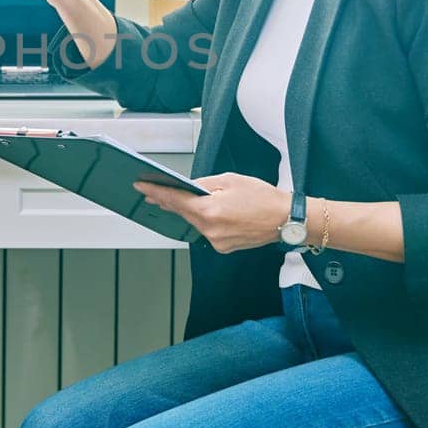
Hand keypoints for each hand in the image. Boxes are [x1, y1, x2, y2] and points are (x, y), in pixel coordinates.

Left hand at [134, 173, 291, 253]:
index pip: (176, 200)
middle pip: (183, 213)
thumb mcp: (231, 180)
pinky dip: (202, 220)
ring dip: (186, 211)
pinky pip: (206, 231)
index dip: (156, 192)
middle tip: (151, 191)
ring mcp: (217, 241)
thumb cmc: (263, 197)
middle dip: (168, 201)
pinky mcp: (223, 247)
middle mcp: (211, 230)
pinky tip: (202, 211)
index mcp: (210, 212)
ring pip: (194, 223)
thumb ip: (205, 184)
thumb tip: (189, 187)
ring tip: (174, 198)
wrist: (286, 219)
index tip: (141, 186)